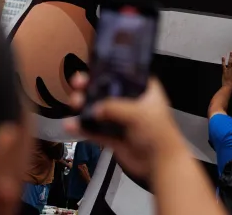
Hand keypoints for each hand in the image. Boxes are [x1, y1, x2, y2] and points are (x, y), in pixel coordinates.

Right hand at [65, 74, 185, 179]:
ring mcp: (121, 120)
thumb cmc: (159, 134)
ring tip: (75, 103)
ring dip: (84, 105)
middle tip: (78, 84)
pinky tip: (71, 124)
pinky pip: (95, 130)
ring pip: (98, 109)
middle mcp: (131, 102)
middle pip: (106, 90)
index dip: (108, 70)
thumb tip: (94, 107)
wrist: (160, 164)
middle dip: (90, 87)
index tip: (92, 68)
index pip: (124, 74)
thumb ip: (114, 107)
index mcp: (143, 90)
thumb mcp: (138, 114)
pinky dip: (83, 127)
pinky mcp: (113, 137)